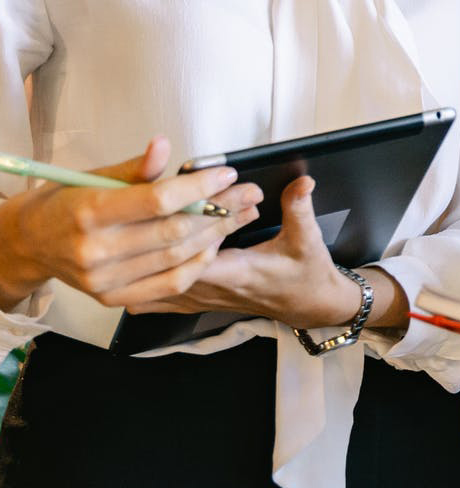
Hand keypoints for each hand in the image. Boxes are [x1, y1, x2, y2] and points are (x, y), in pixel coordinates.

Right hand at [0, 137, 260, 311]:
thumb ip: (136, 167)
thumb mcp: (95, 176)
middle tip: (249, 193)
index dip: (199, 187)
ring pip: (177, 258)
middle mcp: (96, 251)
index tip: (226, 173)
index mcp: (90, 212)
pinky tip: (215, 244)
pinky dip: (198, 264)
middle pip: (174, 231)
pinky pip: (169, 284)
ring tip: (242, 214)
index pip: (158, 200)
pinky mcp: (114, 299)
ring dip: (217, 235)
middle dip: (220, 210)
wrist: (31, 242)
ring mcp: (105, 281)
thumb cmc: (67, 202)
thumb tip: (164, 145)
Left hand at [127, 175, 407, 332]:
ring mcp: (201, 298)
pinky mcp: (197, 301)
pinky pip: (157, 296)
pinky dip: (140, 278)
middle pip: (169, 261)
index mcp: (236, 274)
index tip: (173, 201)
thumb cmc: (305, 274)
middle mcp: (211, 290)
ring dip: (145, 254)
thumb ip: (300, 208)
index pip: (196, 250)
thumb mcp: (307, 239)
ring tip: (129, 225)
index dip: (182, 227)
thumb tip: (302, 182)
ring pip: (157, 278)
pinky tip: (124, 264)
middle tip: (147, 200)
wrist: (307, 306)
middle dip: (157, 229)